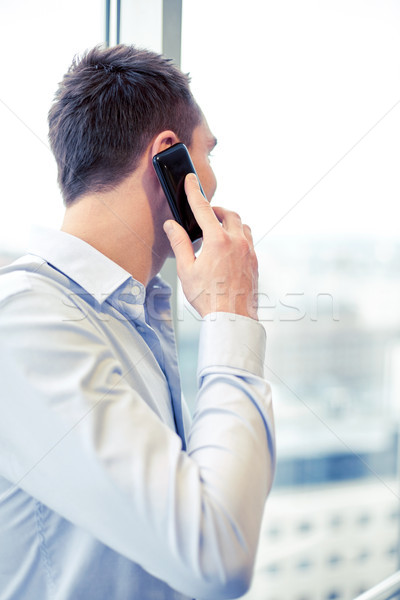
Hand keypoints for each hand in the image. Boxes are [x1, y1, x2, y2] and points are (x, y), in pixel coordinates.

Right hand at [163, 173, 258, 319]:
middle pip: (228, 213)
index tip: (190, 179)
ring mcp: (249, 251)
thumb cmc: (208, 298)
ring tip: (217, 231)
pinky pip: (248, 240)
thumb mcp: (186, 271)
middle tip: (205, 214)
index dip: (194, 192)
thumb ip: (180, 244)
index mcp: (217, 241)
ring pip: (242, 225)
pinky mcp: (255, 262)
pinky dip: (238, 237)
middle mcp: (236, 241)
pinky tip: (229, 249)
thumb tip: (172, 226)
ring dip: (230, 222)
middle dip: (216, 209)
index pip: (203, 209)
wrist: (233, 318)